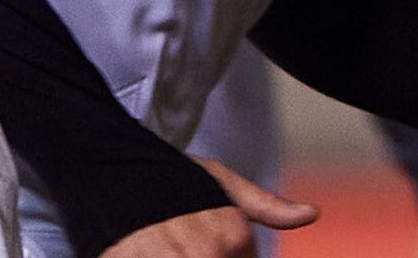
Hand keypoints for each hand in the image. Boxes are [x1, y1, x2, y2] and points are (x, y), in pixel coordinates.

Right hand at [103, 157, 318, 257]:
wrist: (107, 168)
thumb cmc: (164, 176)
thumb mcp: (219, 183)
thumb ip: (266, 206)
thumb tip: (311, 214)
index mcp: (233, 238)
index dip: (229, 256)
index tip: (204, 243)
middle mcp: (209, 254)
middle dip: (205, 255)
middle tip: (180, 243)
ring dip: (179, 257)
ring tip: (169, 245)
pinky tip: (151, 252)